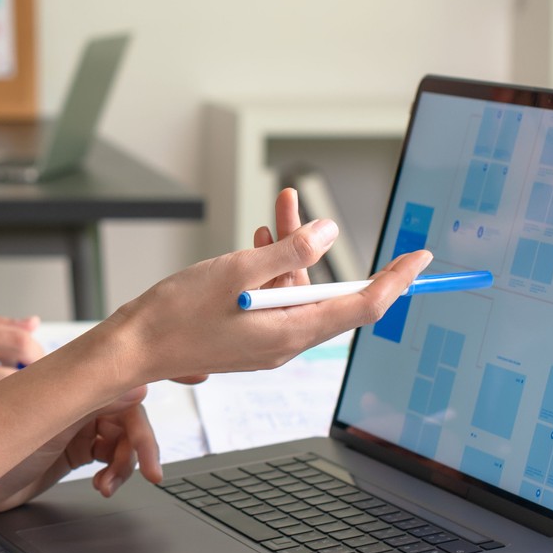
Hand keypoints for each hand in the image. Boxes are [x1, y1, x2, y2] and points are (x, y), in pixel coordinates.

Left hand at [0, 388, 159, 513]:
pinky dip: (112, 472)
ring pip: (121, 441)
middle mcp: (77, 403)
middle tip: (149, 475)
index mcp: (73, 388)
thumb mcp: (42, 425)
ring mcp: (75, 427)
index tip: (151, 456)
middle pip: (128, 421)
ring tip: (107, 486)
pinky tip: (102, 485)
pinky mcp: (71, 450)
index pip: (125, 399)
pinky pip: (107, 456)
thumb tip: (138, 385)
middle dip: (139, 449)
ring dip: (124, 465)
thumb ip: (87, 400)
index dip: (143, 425)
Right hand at [102, 187, 432, 387]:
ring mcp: (266, 342)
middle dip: (317, 247)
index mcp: (289, 333)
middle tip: (300, 205)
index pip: (361, 307)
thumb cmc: (176, 314)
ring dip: (288, 253)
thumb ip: (286, 254)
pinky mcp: (249, 337)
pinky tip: (257, 243)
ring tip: (275, 213)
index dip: (395, 281)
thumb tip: (326, 235)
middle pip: (324, 292)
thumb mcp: (235, 271)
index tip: (418, 259)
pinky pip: (274, 299)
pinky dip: (270, 270)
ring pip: (295, 290)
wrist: (133, 347)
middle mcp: (285, 343)